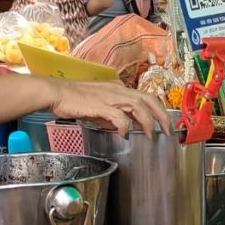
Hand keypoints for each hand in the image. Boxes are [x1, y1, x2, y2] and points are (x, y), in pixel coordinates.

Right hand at [50, 80, 170, 137]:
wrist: (56, 92)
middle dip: (161, 115)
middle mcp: (118, 90)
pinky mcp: (101, 105)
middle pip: (148, 99)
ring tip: (151, 135)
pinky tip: (125, 135)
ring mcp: (110, 97)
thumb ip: (112, 115)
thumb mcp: (99, 107)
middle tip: (168, 130)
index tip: (162, 123)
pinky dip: (125, 126)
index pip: (144, 97)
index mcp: (119, 88)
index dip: (157, 110)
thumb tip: (123, 127)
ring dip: (148, 122)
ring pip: (139, 106)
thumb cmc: (74, 99)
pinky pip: (119, 116)